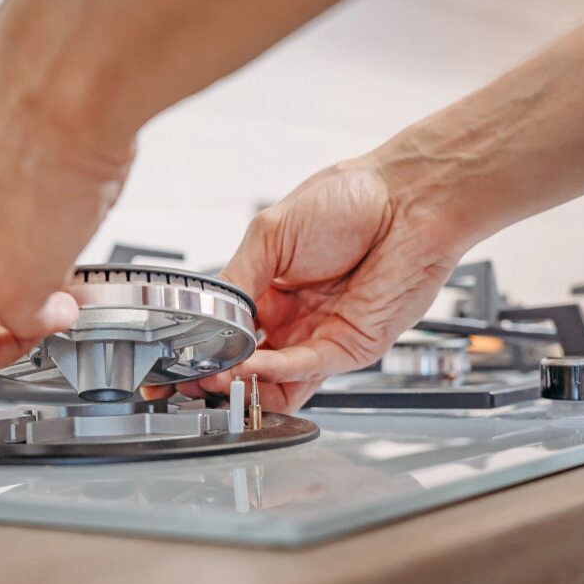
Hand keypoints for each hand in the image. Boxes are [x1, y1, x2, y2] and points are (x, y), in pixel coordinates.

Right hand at [143, 155, 460, 411]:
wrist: (407, 199)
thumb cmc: (349, 201)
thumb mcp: (270, 234)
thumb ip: (238, 278)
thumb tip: (210, 313)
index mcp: (271, 291)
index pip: (230, 333)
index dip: (203, 348)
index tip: (176, 361)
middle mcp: (294, 319)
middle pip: (249, 364)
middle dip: (216, 377)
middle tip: (188, 380)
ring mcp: (321, 336)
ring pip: (275, 380)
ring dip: (243, 384)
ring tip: (214, 379)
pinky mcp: (350, 348)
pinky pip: (306, 368)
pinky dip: (274, 371)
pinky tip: (251, 364)